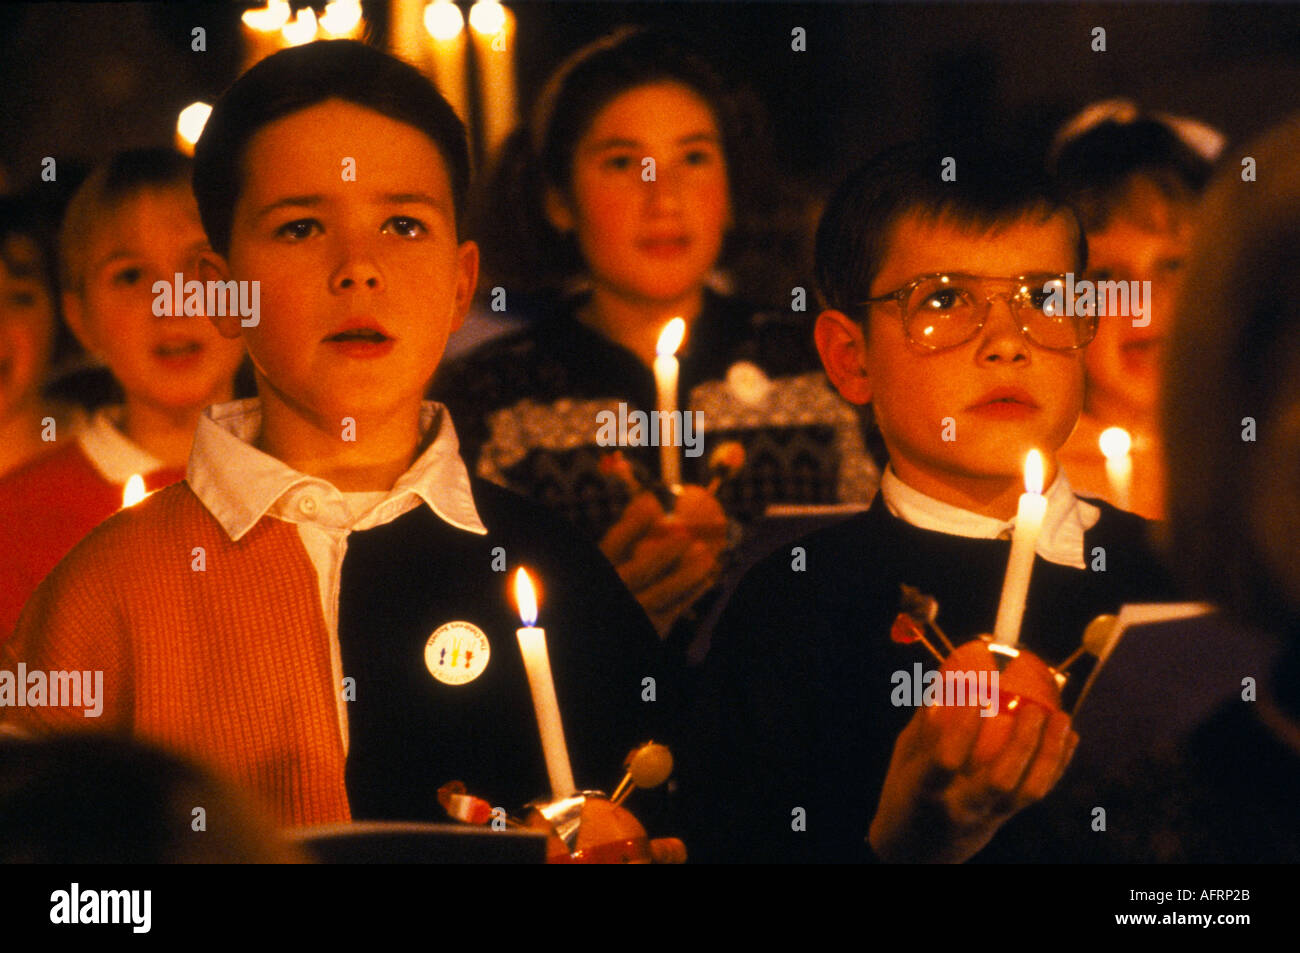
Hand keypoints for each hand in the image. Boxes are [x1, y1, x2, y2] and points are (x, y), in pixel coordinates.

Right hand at [600, 491, 722, 638]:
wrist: (610, 639)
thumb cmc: (617, 586)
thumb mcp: (615, 562)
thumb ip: (629, 535)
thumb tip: (649, 500)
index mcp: (597, 573)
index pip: (612, 546)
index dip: (631, 524)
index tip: (650, 501)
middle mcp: (612, 595)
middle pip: (638, 572)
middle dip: (662, 552)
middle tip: (685, 533)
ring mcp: (632, 615)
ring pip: (662, 593)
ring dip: (687, 573)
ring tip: (707, 554)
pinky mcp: (651, 631)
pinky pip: (675, 609)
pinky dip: (692, 592)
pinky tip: (707, 577)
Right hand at [868, 699, 1077, 862]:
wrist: (918, 854)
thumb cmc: (906, 795)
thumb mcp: (904, 760)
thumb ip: (925, 725)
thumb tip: (946, 677)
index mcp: (927, 793)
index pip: (945, 762)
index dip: (962, 729)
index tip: (976, 694)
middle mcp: (962, 809)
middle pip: (1000, 781)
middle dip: (1022, 743)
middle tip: (1033, 706)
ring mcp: (988, 817)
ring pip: (1028, 790)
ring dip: (1050, 753)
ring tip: (1061, 716)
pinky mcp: (1006, 819)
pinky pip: (1038, 792)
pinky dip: (1058, 763)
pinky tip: (1069, 735)